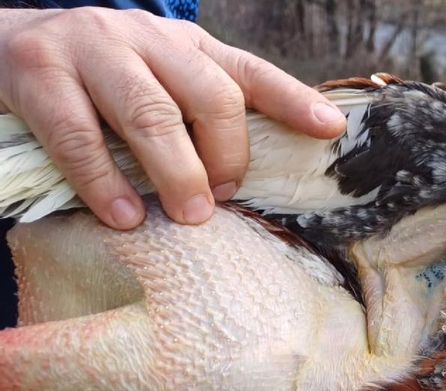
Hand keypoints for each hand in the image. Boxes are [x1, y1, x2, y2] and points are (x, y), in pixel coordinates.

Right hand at [0, 7, 345, 228]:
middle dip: (226, 154)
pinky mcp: (40, 74)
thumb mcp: (161, 82)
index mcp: (185, 45)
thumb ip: (201, 114)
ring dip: (176, 172)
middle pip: (210, 94)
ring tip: (190, 214)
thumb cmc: (101, 79)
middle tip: (223, 196)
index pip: (250, 71)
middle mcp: (146, 38)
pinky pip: (79, 136)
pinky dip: (104, 182)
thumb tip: (245, 176)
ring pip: (150, 114)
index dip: (293, 100)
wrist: (5, 43)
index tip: (330, 129)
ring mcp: (93, 50)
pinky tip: (122, 215)